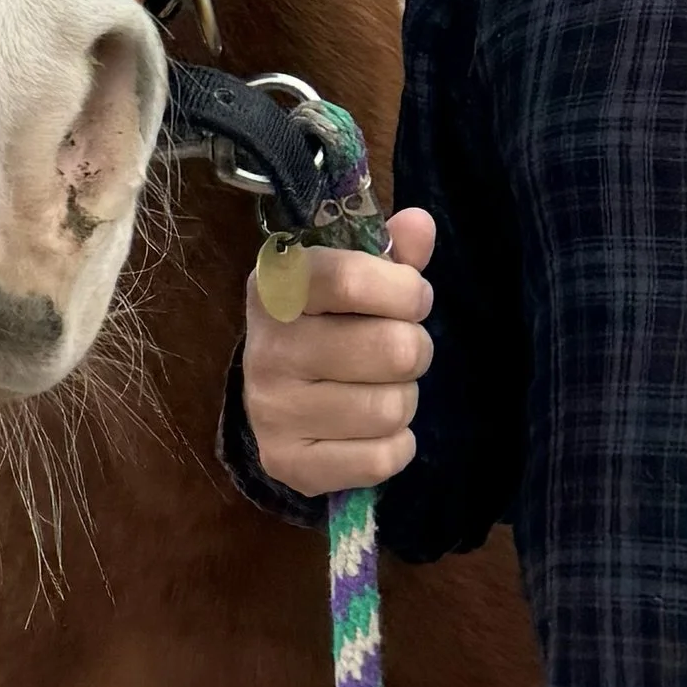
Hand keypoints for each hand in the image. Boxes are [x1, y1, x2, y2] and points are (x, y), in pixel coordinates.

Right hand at [241, 206, 435, 494]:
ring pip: (391, 407)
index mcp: (276, 288)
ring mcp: (271, 411)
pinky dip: (395, 446)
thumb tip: (420, 224)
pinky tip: (372, 431)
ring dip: (404, 399)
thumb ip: (391, 250)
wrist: (279, 397)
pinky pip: (381, 459)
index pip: (350, 279)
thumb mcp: (354, 278)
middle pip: (392, 348)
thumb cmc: (329, 324)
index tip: (412, 299)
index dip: (404, 289)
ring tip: (380, 388)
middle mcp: (266, 349)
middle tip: (399, 350)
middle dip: (414, 348)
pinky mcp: (287, 463)